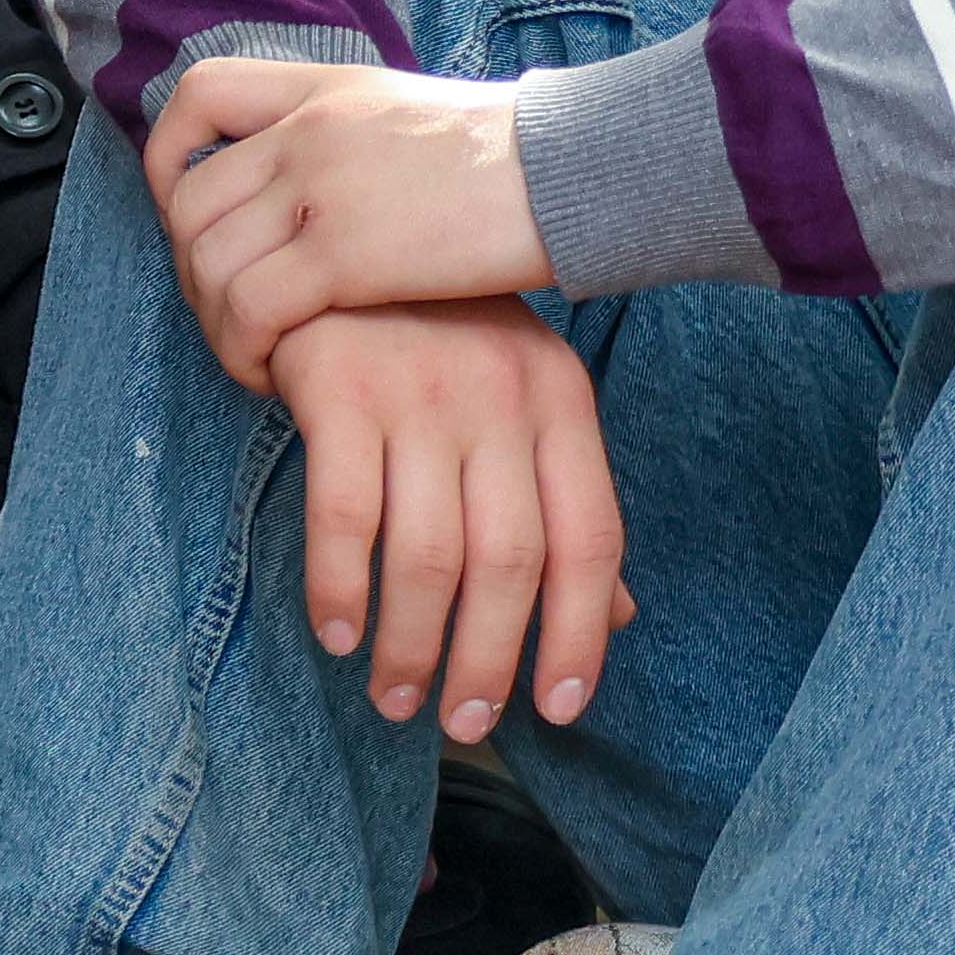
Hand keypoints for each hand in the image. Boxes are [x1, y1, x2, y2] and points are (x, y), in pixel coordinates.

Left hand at [147, 53, 552, 385]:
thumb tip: (321, 192)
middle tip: (231, 321)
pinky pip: (248, 308)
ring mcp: (320, 189)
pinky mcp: (344, 254)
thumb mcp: (416, 119)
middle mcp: (308, 131)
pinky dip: (242, 350)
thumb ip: (355, 141)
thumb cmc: (519, 166)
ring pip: (208, 262)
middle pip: (192, 203)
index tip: (185, 214)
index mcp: (326, 89)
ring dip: (215, 325)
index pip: (201, 92)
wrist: (579, 172)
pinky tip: (274, 377)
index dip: (170, 157)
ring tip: (254, 359)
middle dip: (192, 273)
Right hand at [266, 298, 631, 743]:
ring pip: (426, 554)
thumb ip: (564, 504)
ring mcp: (418, 391)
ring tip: (395, 698)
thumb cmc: (438, 334)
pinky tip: (339, 633)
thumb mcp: (521, 402)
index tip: (558, 708)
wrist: (339, 232)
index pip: (589, 538)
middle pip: (510, 562)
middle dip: (487, 660)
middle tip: (464, 722)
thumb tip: (615, 616)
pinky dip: (339, 588)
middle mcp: (500, 396)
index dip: (578, 633)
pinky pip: (343, 516)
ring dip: (411, 645)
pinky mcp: (338, 386)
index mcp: (560, 400)